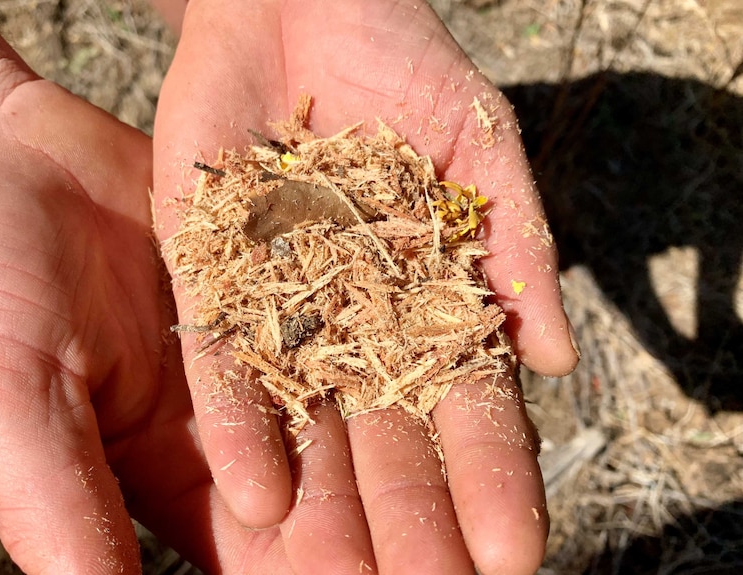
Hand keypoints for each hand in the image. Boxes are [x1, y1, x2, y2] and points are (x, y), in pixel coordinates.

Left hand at [153, 1, 578, 573]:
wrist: (297, 2)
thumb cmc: (402, 62)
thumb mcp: (477, 145)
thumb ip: (515, 242)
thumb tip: (559, 361)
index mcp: (429, 295)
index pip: (470, 404)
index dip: (493, 476)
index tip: (515, 550)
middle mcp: (358, 317)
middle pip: (390, 432)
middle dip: (411, 515)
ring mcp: (284, 303)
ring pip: (309, 417)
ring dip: (326, 499)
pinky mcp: (214, 276)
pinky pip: (227, 358)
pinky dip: (242, 420)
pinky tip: (255, 491)